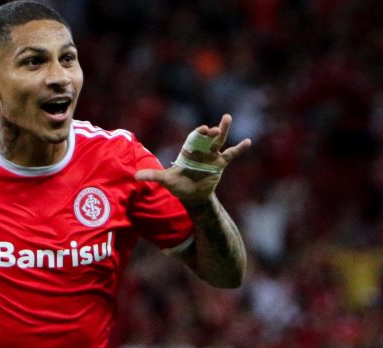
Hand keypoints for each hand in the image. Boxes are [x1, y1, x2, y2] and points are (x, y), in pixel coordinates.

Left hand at [134, 114, 250, 206]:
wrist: (191, 195)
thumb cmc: (178, 185)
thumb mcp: (166, 180)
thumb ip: (153, 176)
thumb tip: (135, 176)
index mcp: (188, 150)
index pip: (193, 139)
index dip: (198, 133)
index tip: (203, 129)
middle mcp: (200, 150)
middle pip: (206, 137)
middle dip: (211, 131)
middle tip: (215, 127)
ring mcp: (211, 156)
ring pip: (219, 141)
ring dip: (223, 130)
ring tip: (227, 117)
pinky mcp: (220, 164)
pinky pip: (231, 154)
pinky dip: (239, 148)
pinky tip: (248, 142)